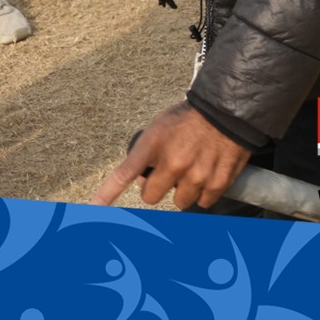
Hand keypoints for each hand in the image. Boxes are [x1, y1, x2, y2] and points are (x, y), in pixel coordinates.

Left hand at [94, 103, 250, 209]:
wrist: (227, 109)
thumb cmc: (190, 117)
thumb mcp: (160, 126)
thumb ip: (147, 153)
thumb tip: (142, 181)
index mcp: (154, 145)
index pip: (124, 174)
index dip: (105, 195)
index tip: (91, 210)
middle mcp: (173, 162)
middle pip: (151, 197)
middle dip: (158, 188)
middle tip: (169, 173)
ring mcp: (196, 174)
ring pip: (180, 202)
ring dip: (184, 191)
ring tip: (193, 169)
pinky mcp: (217, 182)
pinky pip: (204, 202)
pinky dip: (204, 193)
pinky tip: (208, 174)